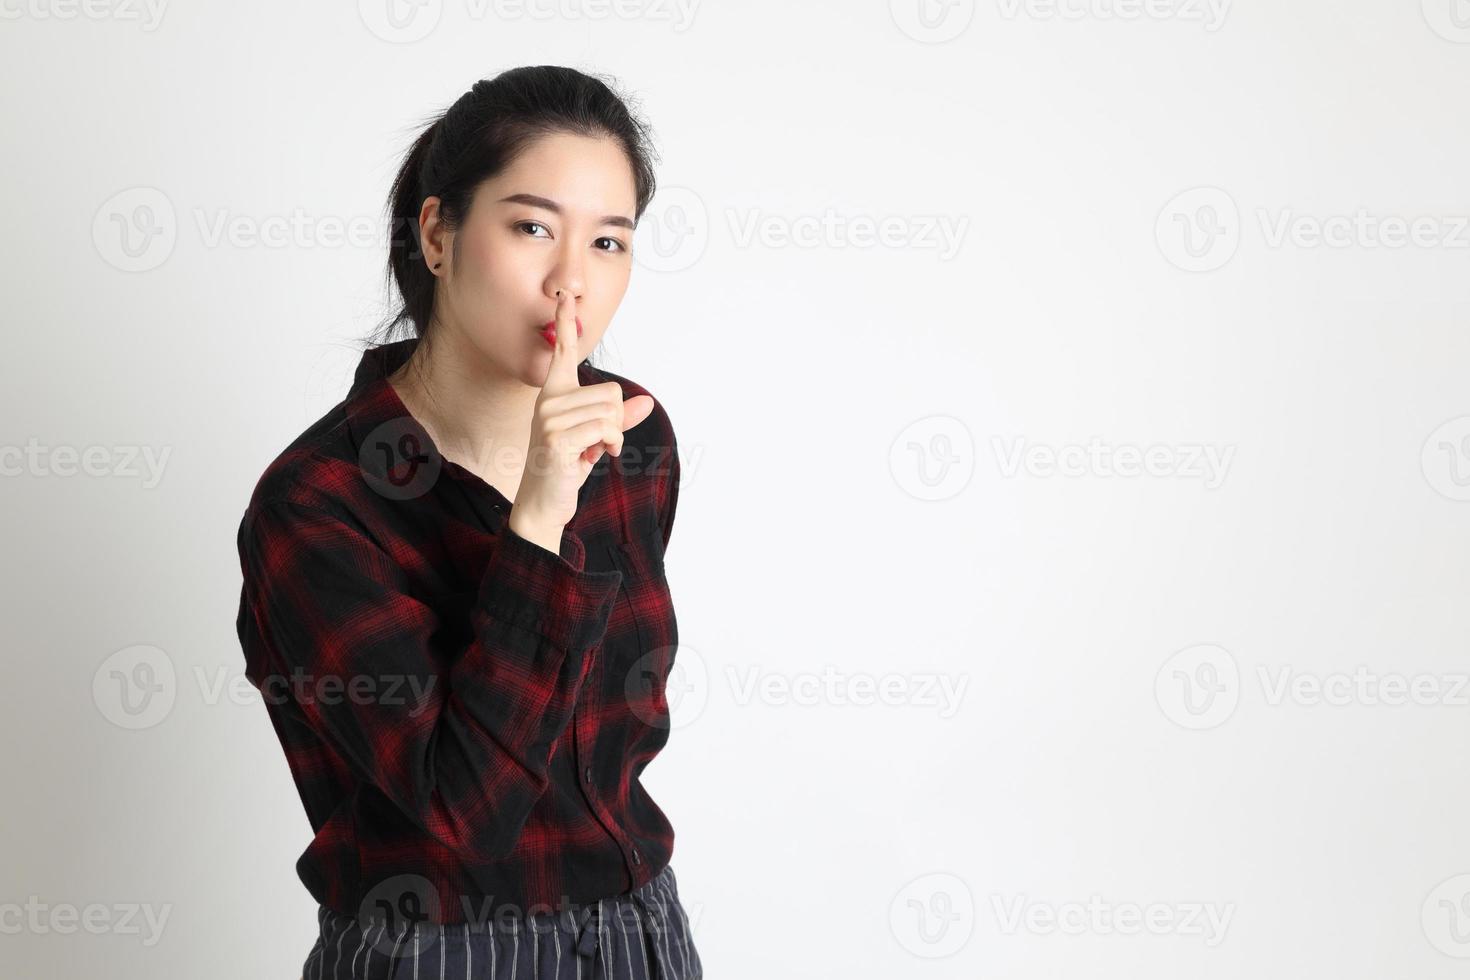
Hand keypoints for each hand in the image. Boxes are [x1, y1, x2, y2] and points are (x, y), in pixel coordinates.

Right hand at [507, 289, 653, 550]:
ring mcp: (550, 419)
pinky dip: (611, 444)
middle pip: (612, 392)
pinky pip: (606, 428)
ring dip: (614, 435)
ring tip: (591, 450)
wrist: (544, 504)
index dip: (564, 324)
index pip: (561, 353)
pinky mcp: (557, 438)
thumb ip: (620, 420)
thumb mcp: (597, 439)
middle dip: (616, 420)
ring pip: (612, 410)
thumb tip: (647, 404)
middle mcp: (548, 401)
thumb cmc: (566, 468)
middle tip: (596, 441)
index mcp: (554, 395)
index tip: (565, 297)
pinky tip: (594, 457)